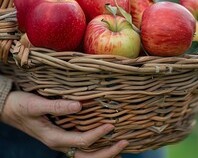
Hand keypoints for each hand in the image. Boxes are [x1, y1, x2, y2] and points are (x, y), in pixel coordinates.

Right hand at [0, 91, 127, 157]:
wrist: (7, 109)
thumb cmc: (20, 106)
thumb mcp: (35, 104)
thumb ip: (57, 106)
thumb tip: (79, 106)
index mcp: (54, 138)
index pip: (82, 141)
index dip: (98, 134)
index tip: (112, 126)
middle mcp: (60, 143)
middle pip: (87, 156)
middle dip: (107, 152)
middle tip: (125, 142)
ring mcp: (62, 141)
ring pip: (85, 155)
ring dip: (103, 153)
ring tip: (120, 148)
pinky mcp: (63, 136)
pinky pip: (82, 147)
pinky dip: (96, 148)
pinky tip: (106, 143)